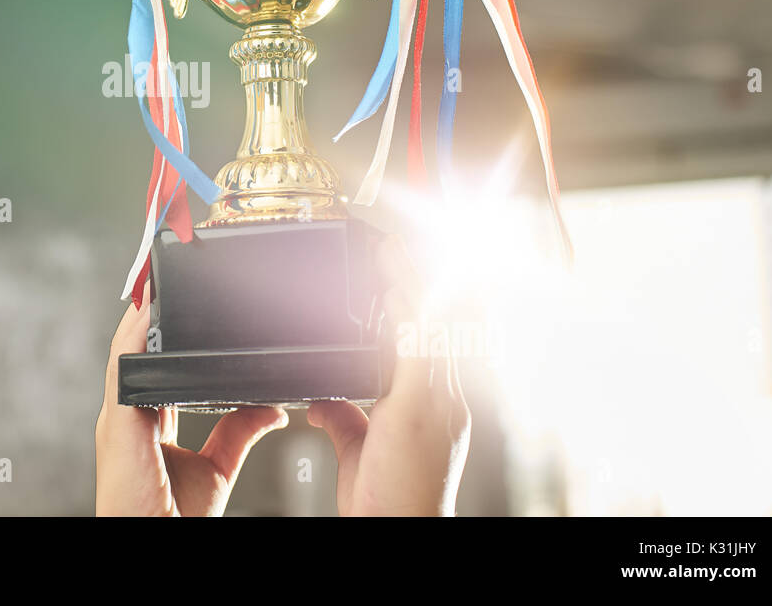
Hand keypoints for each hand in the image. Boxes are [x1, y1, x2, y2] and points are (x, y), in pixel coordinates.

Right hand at [95, 289, 287, 515]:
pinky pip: (122, 370)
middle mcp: (125, 416)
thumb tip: (271, 407)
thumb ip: (239, 431)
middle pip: (134, 349)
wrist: (158, 548)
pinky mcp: (119, 426)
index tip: (181, 299)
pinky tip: (146, 308)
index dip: (160, 332)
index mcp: (144, 423)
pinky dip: (132, 336)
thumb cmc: (174, 520)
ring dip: (139, 311)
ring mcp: (118, 419)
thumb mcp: (217, 467)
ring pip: (124, 351)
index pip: (150, 364)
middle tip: (166, 267)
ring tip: (156, 272)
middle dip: (147, 310)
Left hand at [307, 236, 470, 514]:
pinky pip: (422, 345)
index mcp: (437, 402)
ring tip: (394, 244)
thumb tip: (322, 399)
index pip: (441, 335)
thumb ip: (345, 418)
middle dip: (429, 275)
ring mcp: (440, 399)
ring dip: (416, 278)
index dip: (431, 296)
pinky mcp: (422, 406)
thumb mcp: (360, 449)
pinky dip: (411, 311)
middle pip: (448, 319)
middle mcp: (447, 396)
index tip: (408, 264)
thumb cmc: (389, 502)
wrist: (400, 532)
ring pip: (438, 322)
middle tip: (404, 239)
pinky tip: (396, 286)